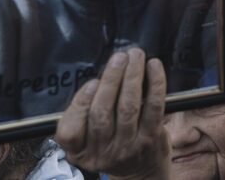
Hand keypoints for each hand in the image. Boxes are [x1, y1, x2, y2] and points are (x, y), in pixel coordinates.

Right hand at [56, 49, 169, 179]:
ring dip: (132, 76)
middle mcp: (102, 152)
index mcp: (79, 151)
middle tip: (119, 57)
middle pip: (101, 113)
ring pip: (127, 107)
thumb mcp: (88, 142)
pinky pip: (153, 106)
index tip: (92, 82)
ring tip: (134, 56)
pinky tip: (153, 66)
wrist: (141, 173)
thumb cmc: (112, 147)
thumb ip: (85, 116)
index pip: (69, 132)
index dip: (79, 104)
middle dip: (111, 80)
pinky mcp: (151, 138)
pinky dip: (155, 84)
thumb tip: (100, 76)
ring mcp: (128, 146)